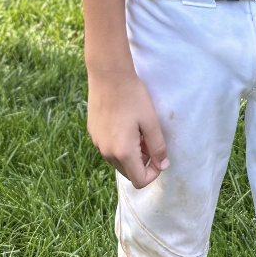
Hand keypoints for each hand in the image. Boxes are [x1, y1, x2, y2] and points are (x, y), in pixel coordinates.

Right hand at [87, 67, 168, 188]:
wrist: (108, 75)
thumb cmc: (133, 97)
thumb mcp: (151, 122)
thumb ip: (158, 147)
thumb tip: (163, 166)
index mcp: (123, 152)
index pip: (139, 181)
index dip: (153, 173)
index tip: (160, 157)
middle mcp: (106, 152)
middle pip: (128, 172)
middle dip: (142, 163)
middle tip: (149, 140)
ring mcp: (97, 143)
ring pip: (118, 161)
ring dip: (131, 154)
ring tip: (138, 131)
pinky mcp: (93, 133)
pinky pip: (108, 148)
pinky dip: (119, 145)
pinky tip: (126, 124)